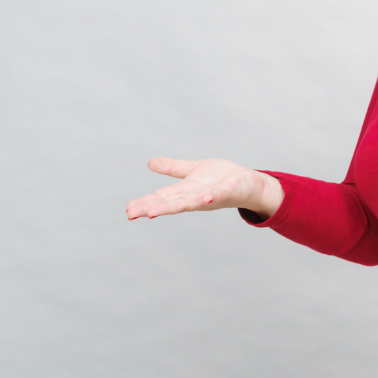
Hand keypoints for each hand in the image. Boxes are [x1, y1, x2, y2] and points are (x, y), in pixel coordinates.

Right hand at [125, 157, 283, 219]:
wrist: (249, 183)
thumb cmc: (221, 178)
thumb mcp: (193, 170)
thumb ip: (173, 168)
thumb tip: (150, 163)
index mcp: (186, 191)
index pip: (162, 197)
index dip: (145, 203)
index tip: (128, 210)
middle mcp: (196, 196)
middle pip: (171, 203)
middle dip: (152, 208)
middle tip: (133, 214)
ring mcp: (211, 195)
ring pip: (190, 202)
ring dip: (173, 207)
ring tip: (155, 212)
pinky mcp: (229, 190)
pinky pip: (219, 194)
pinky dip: (211, 196)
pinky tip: (204, 198)